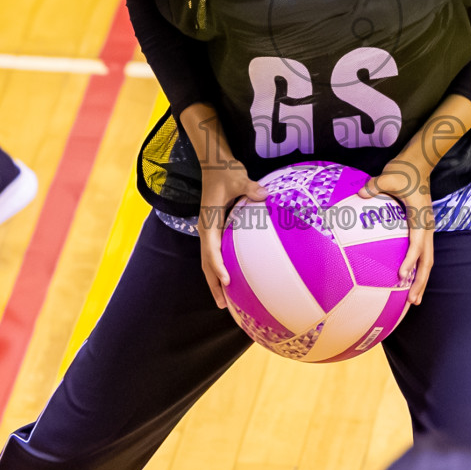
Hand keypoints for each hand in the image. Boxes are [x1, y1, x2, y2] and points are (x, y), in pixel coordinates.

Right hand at [197, 152, 264, 308]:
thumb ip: (250, 188)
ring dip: (214, 281)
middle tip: (222, 305)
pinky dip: (220, 268)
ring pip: (209, 261)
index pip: (211, 249)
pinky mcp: (215, 229)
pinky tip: (231, 280)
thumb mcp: (238, 177)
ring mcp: (209, 230)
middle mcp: (206, 229)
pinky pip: (216, 253)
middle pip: (207, 262)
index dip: (218, 266)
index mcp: (209, 221)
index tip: (227, 281)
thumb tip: (264, 194)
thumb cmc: (225, 171)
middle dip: (213, 284)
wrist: (213, 164)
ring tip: (224, 301)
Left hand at [360, 159, 434, 304]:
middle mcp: (427, 226)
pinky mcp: (422, 228)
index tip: (401, 275)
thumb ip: (376, 185)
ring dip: (422, 280)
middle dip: (421, 281)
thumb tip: (360, 194)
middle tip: (412, 301)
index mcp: (420, 217)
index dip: (410, 260)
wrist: (421, 161)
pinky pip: (423, 253)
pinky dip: (418, 269)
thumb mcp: (389, 175)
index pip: (417, 243)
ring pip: (428, 260)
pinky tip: (410, 280)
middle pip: (427, 260)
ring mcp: (426, 228)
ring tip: (414, 300)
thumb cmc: (406, 169)